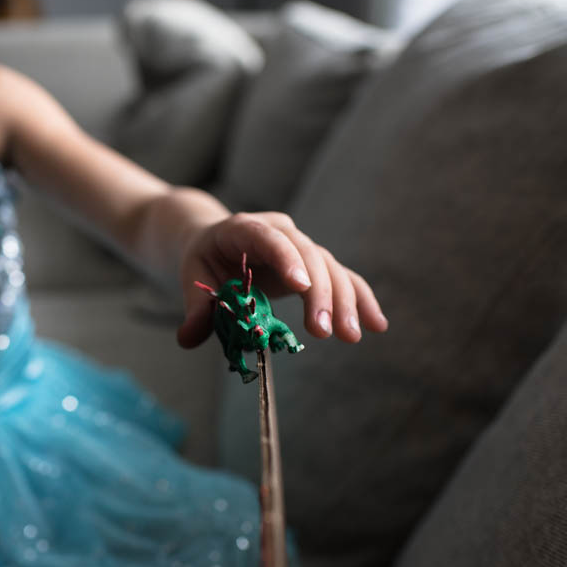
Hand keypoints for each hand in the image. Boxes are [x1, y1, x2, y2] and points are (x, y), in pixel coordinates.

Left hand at [177, 212, 387, 347]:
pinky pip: (343, 279)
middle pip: (308, 256)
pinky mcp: (315, 265)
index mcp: (244, 228)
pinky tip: (378, 324)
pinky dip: (360, 299)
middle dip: (320, 293)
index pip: (268, 239)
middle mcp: (279, 232)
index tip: (302, 286)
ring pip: (331, 268)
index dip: (287, 259)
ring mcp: (301, 247)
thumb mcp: (193, 278)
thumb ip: (196, 308)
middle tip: (325, 331)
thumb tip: (187, 338)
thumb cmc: (203, 260)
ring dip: (344, 302)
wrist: (215, 243)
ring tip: (352, 335)